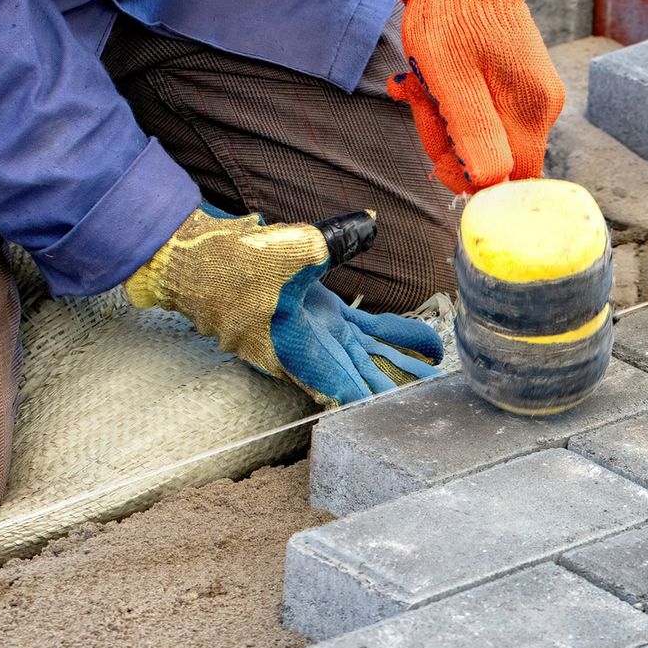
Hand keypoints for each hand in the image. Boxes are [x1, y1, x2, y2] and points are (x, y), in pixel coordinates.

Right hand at [125, 209, 442, 406]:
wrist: (198, 261)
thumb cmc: (233, 266)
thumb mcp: (286, 252)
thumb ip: (332, 242)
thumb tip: (369, 225)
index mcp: (304, 350)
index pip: (349, 388)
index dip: (378, 405)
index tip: (408, 423)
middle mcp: (317, 350)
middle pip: (370, 381)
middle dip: (404, 395)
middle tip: (444, 410)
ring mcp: (323, 334)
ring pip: (376, 359)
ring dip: (410, 370)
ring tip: (449, 383)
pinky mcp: (325, 316)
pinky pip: (371, 334)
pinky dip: (401, 338)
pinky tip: (431, 344)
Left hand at [387, 0, 565, 194]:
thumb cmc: (450, 19)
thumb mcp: (450, 83)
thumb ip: (474, 138)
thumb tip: (488, 185)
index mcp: (531, 110)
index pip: (510, 177)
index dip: (470, 175)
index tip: (440, 148)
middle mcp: (541, 106)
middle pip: (496, 157)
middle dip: (450, 139)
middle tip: (425, 101)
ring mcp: (531, 93)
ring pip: (485, 134)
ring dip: (445, 117)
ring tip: (424, 84)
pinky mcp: (518, 82)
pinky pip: (485, 111)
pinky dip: (453, 101)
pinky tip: (434, 78)